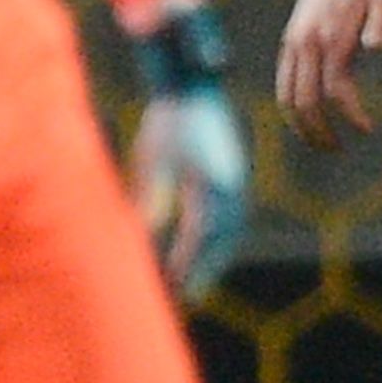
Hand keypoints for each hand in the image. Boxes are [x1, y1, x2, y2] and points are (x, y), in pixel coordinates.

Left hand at [128, 85, 251, 290]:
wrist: (193, 86)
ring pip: (229, 232)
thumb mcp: (153, 156)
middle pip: (221, 240)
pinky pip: (230, 218)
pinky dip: (218, 240)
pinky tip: (202, 251)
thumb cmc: (168, 119)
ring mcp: (236, 182)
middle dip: (203, 270)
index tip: (171, 286)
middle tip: (184, 297)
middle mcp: (231, 186)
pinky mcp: (234, 178)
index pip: (200, 234)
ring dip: (214, 258)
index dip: (186, 264)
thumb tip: (144, 233)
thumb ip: (152, 194)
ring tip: (194, 282)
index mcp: (212, 180)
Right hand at [277, 0, 381, 145]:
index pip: (334, 91)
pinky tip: (310, 117)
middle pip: (303, 102)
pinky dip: (291, 106)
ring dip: (300, 125)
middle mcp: (306, 42)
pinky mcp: (292, 39)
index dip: (350, 115)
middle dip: (318, 132)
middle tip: (338, 150)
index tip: (367, 129)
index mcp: (330, 36)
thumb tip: (377, 46)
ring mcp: (294, 41)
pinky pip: (283, 82)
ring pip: (285, 96)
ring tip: (322, 143)